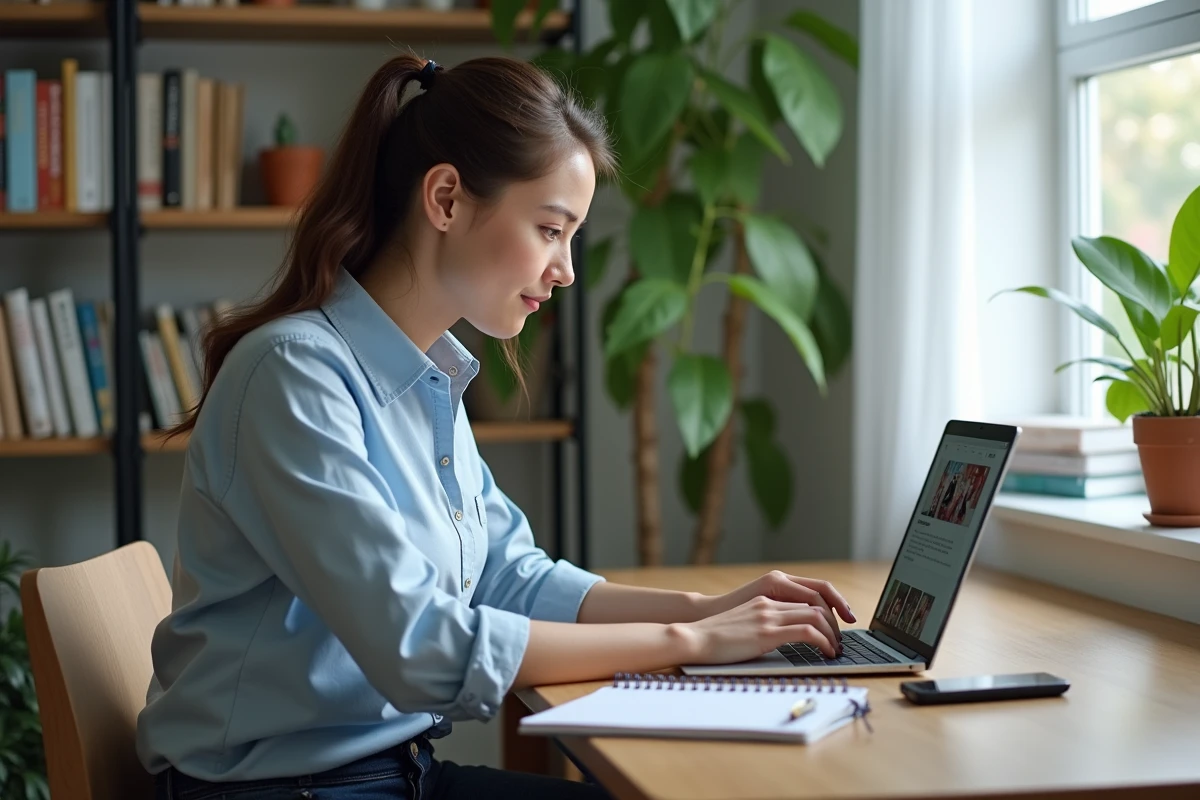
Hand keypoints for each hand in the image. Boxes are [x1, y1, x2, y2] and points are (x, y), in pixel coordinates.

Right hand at [674, 596, 840, 663]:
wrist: (694, 637)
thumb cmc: (714, 638)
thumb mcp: (744, 626)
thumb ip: (763, 626)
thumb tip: (780, 639)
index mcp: (764, 601)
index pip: (805, 599)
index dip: (826, 612)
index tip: (834, 627)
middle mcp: (770, 604)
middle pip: (816, 605)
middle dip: (835, 623)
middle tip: (840, 640)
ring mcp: (769, 616)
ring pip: (817, 616)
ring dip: (833, 634)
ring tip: (836, 649)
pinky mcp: (768, 633)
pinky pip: (807, 632)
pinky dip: (823, 642)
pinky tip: (826, 653)